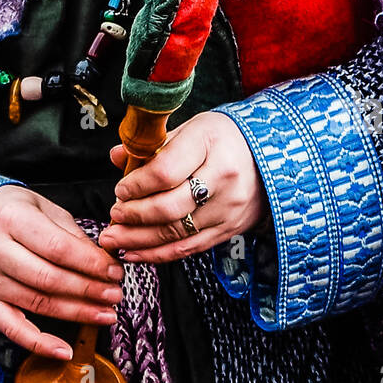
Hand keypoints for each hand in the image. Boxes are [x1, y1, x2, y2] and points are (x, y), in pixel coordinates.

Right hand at [0, 185, 123, 360]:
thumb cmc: (13, 210)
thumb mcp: (44, 208)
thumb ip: (72, 235)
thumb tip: (104, 262)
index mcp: (11, 218)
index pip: (58, 248)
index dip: (91, 264)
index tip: (114, 272)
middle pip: (49, 278)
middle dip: (89, 290)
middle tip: (114, 295)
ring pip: (37, 303)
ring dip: (76, 313)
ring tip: (104, 314)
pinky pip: (12, 329)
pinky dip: (39, 343)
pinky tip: (64, 350)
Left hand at [97, 110, 265, 263]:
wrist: (268, 155)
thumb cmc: (221, 138)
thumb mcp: (189, 128)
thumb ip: (153, 145)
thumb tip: (117, 156)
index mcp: (209, 142)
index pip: (164, 171)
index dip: (136, 185)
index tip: (120, 190)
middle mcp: (223, 176)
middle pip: (169, 207)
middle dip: (134, 216)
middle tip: (114, 215)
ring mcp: (229, 207)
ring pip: (177, 232)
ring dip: (139, 240)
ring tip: (113, 238)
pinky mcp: (230, 228)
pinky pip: (190, 248)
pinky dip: (159, 254)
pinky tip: (136, 252)